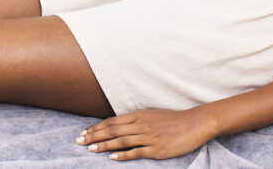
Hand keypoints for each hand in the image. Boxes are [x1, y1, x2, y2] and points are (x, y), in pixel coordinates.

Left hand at [77, 108, 215, 160]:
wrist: (194, 124)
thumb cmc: (172, 120)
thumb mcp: (150, 115)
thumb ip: (134, 120)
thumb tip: (118, 126)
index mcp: (138, 115)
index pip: (111, 122)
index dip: (96, 127)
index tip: (84, 132)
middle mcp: (140, 125)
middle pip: (112, 130)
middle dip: (94, 136)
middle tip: (79, 141)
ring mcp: (149, 137)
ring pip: (121, 141)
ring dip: (104, 145)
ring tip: (90, 149)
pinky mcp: (157, 149)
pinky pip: (137, 152)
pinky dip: (123, 155)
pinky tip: (112, 158)